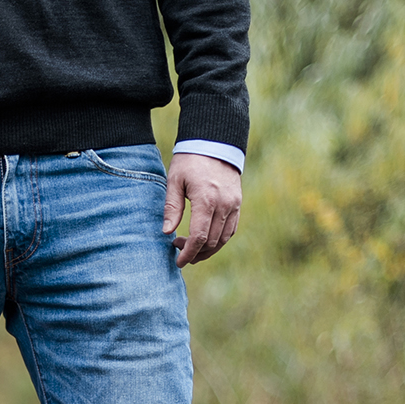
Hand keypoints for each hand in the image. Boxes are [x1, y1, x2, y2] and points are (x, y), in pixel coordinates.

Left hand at [162, 153, 242, 267]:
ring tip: (191, 249)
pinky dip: (219, 240)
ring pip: (223, 239)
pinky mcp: (238, 203)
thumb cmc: (190, 160)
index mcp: (206, 200)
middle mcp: (224, 205)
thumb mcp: (174, 180)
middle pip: (211, 242)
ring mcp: (234, 205)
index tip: (178, 261)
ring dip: (208, 250)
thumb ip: (171, 208)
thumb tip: (166, 232)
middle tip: (178, 248)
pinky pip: (231, 230)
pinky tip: (206, 240)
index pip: (198, 237)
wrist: (215, 142)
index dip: (188, 253)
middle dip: (195, 252)